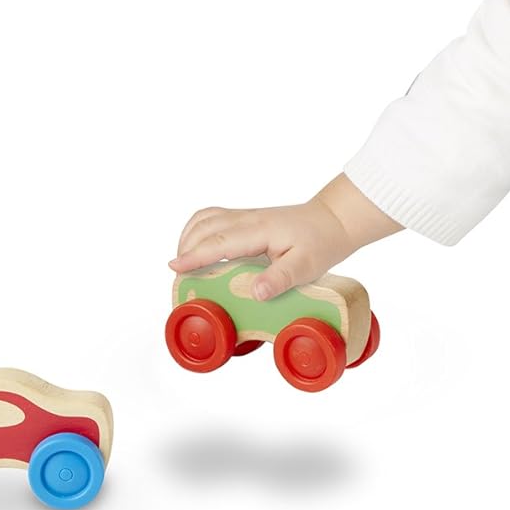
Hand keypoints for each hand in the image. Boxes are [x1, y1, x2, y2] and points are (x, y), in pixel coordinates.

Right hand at [168, 197, 355, 299]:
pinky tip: (198, 248)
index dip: (195, 256)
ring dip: (188, 238)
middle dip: (185, 250)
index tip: (175, 268)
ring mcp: (245, 216)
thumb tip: (255, 293)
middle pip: (204, 228)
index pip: (219, 241)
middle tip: (179, 279)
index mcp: (260, 230)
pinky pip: (213, 218)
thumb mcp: (306, 266)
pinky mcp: (245, 218)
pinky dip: (197, 231)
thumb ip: (280, 278)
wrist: (333, 221)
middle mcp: (248, 219)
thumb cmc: (321, 243)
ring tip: (184, 265)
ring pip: (205, 218)